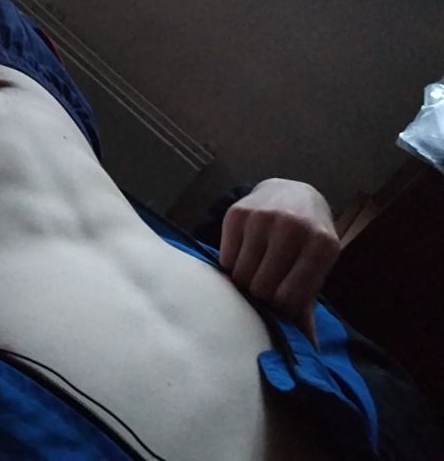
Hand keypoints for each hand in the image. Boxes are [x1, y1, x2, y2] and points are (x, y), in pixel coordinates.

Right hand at [219, 178, 340, 344]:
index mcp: (322, 246)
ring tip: (253, 273)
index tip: (277, 303)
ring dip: (243, 281)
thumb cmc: (307, 242)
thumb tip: (310, 355)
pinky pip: (225, 259)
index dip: (279, 309)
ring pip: (241, 274)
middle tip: (262, 289)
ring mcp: (263, 217)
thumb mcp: (316, 270)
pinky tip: (243, 256)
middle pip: (261, 288)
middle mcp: (294, 227)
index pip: (288, 299)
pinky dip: (231, 265)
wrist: (294, 193)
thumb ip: (307, 309)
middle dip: (259, 296)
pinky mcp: (237, 213)